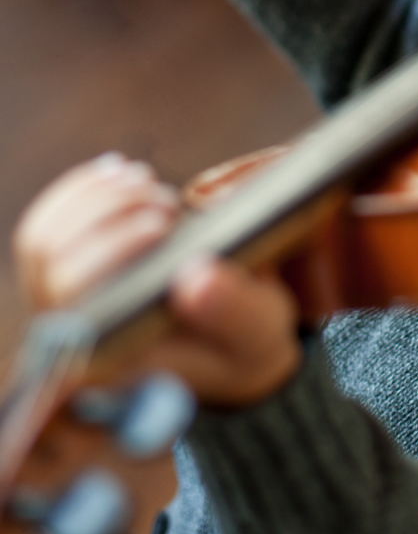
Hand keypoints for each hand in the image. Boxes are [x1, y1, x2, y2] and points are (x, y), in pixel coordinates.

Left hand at [14, 154, 300, 406]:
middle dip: (110, 211)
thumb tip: (195, 277)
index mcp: (113, 360)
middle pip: (52, 258)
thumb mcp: (258, 331)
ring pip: (44, 237)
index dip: (110, 247)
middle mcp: (71, 339)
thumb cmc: (244, 342)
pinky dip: (84, 189)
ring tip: (154, 187)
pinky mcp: (64, 276)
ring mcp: (59, 309)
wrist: (228, 342)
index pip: (73, 295)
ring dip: (100, 196)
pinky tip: (124, 174)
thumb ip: (233, 310)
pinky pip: (47, 224)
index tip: (165, 223)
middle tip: (170, 202)